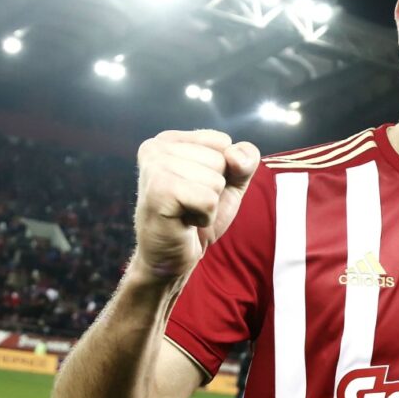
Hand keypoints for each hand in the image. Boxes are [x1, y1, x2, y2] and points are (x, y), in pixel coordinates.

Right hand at [132, 130, 258, 283]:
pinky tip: (183, 222)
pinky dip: (204, 216)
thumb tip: (234, 156)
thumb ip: (244, 160)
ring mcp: (154, 168)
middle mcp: (155, 148)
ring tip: (185, 212)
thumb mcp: (230, 183)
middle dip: (215, 189)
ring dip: (209, 205)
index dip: (222, 173)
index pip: (224, 142)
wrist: (171, 257)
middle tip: (189, 205)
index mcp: (169, 140)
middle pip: (221, 160)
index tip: (196, 189)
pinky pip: (209, 200)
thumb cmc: (195, 217)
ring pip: (215, 180)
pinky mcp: (158, 192)